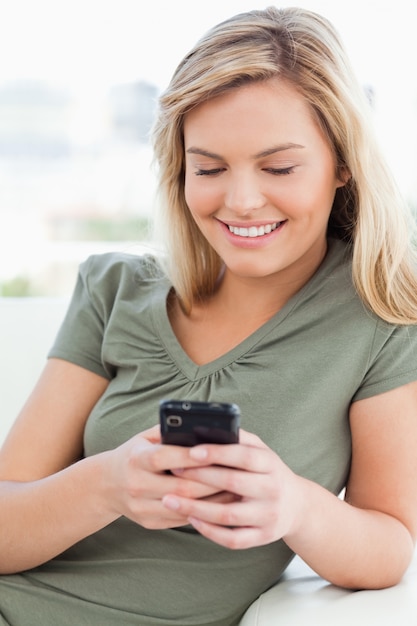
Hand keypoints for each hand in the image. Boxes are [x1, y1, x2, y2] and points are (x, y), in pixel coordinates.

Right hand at [103, 425, 232, 529]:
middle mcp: (136, 485)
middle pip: (180, 487)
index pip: (164, 458)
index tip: (212, 451)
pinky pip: (182, 519)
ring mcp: (141, 508)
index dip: (187, 456)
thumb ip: (169, 432)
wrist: (106, 485)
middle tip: (235, 474)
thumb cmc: (135, 454)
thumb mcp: (144, 438)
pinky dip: (204, 511)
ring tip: (235, 490)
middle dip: (211, 481)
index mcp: (135, 459)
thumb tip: (202, 426)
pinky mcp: (149, 522)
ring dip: (212, 500)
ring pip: (184, 507)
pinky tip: (221, 503)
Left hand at [161, 429, 304, 548]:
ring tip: (170, 500)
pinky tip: (191, 520)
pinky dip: (209, 531)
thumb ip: (238, 438)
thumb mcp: (261, 450)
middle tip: (173, 472)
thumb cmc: (268, 471)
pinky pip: (232, 539)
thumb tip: (204, 427)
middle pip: (232, 483)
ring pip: (228, 515)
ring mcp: (268, 516)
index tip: (191, 451)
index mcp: (271, 464)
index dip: (217, 453)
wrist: (297, 506)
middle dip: (199, 478)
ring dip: (195, 508)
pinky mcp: (262, 537)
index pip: (243, 456)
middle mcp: (272, 490)